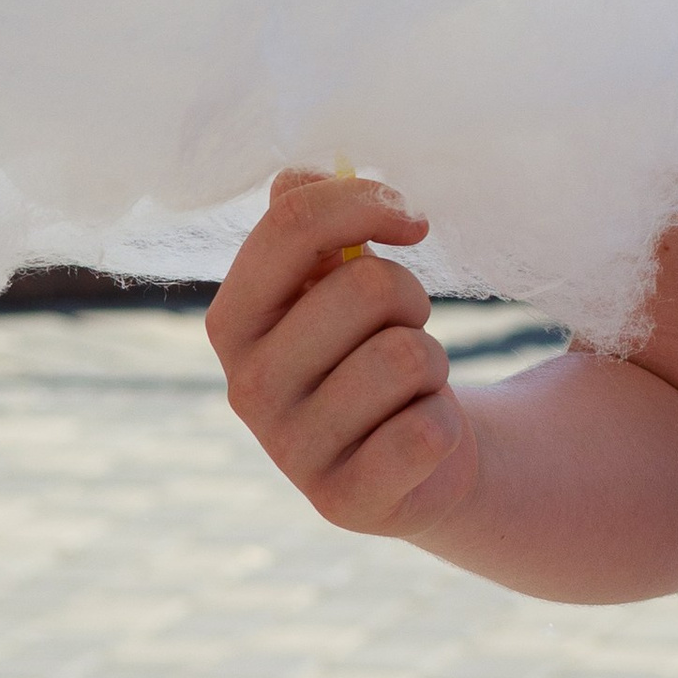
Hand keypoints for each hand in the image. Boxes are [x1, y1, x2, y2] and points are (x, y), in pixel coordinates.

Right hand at [204, 169, 479, 538]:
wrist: (409, 458)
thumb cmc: (368, 347)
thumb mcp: (333, 280)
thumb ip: (311, 221)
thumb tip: (299, 175)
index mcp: (234, 318)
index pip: (292, 226)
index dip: (367, 204)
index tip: (413, 220)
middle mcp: (247, 386)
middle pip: (367, 287)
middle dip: (411, 298)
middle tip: (403, 328)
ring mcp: (291, 452)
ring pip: (407, 355)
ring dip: (431, 361)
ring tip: (408, 384)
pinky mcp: (344, 502)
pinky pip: (429, 430)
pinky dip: (443, 425)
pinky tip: (415, 436)